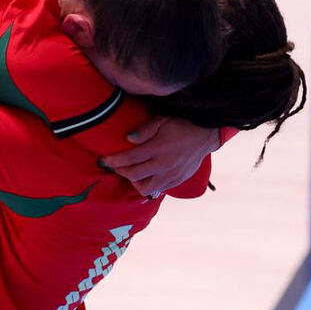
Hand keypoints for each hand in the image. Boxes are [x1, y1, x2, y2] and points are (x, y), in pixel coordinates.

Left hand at [100, 117, 219, 196]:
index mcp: (158, 148)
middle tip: (115, 166)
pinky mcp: (178, 180)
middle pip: (134, 175)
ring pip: (146, 188)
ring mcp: (172, 175)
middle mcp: (164, 164)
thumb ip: (144, 130)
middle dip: (120, 171)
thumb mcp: (162, 120)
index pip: (129, 159)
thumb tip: (128, 140)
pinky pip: (159, 188)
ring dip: (134, 182)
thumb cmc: (181, 124)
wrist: (206, 135)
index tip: (104, 161)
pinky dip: (149, 184)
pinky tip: (146, 176)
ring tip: (131, 173)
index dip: (114, 161)